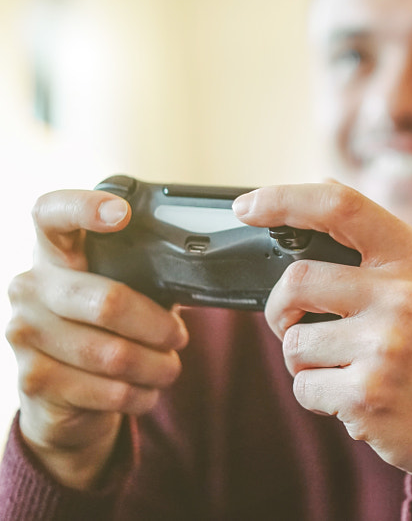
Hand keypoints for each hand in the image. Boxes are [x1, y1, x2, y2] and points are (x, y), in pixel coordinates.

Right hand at [5, 190, 187, 489]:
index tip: (122, 212)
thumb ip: (140, 275)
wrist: (59, 398)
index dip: (84, 207)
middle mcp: (29, 287)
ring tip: (167, 367)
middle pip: (108, 301)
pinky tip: (146, 391)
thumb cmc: (99, 330)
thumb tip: (194, 273)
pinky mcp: (34, 379)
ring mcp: (24, 333)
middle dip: (158, 326)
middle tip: (178, 336)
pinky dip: (141, 393)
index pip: (52, 213)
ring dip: (156, 366)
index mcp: (52, 254)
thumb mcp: (116, 292)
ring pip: (113, 354)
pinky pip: (109, 390)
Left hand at [234, 182, 411, 519]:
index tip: (248, 206)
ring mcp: (386, 345)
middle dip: (280, 309)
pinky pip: (304, 388)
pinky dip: (318, 397)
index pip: (341, 206)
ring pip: (294, 342)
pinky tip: (356, 398)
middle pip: (296, 282)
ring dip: (306, 363)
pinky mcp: (367, 394)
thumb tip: (324, 190)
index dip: (284, 199)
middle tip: (296, 325)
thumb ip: (384, 246)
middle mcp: (405, 295)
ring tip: (347, 370)